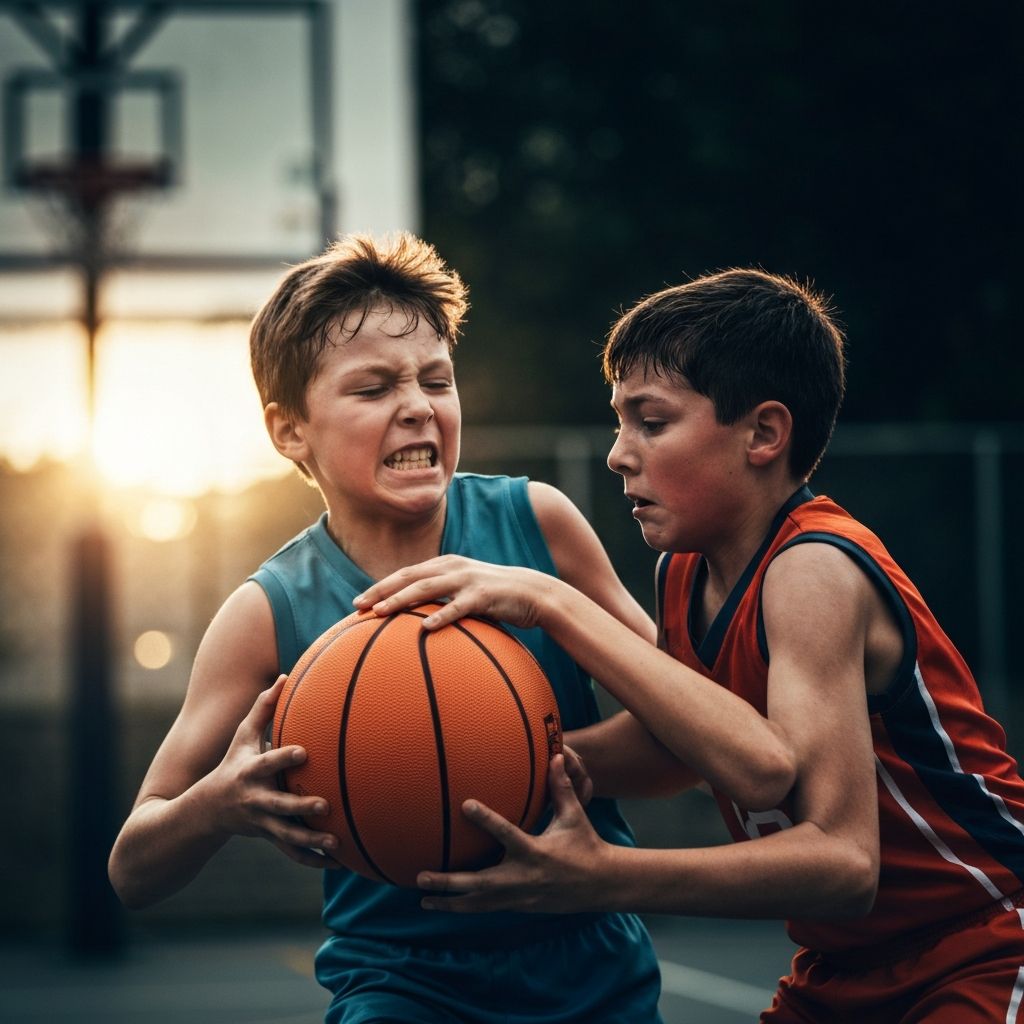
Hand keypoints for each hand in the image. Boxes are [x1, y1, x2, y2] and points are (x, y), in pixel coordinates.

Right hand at [211, 676, 343, 869]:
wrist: (204, 812)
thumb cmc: (231, 765)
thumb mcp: (241, 738)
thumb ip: (262, 708)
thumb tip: (284, 676)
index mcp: (249, 772)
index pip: (267, 763)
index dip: (283, 757)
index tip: (304, 752)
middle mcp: (254, 799)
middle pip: (278, 805)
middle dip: (299, 807)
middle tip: (324, 805)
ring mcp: (261, 822)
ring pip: (287, 835)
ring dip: (311, 841)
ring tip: (335, 842)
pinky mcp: (269, 837)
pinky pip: (292, 853)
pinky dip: (313, 859)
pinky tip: (337, 862)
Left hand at [353, 555, 554, 630]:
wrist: (534, 593)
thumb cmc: (496, 598)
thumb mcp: (466, 593)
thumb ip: (443, 600)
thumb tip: (417, 622)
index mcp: (445, 566)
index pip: (405, 574)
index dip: (380, 586)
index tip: (359, 602)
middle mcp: (452, 568)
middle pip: (409, 577)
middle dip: (381, 590)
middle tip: (357, 606)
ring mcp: (467, 580)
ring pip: (427, 588)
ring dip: (401, 600)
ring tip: (381, 612)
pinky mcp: (483, 595)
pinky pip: (458, 607)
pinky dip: (441, 616)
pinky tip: (425, 628)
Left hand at [416, 755, 609, 912]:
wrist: (601, 885)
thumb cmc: (586, 845)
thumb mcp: (575, 816)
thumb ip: (561, 788)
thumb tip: (555, 757)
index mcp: (536, 852)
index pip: (507, 833)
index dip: (485, 820)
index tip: (465, 805)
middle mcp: (524, 877)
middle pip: (480, 883)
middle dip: (449, 881)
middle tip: (421, 875)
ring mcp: (520, 896)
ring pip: (479, 903)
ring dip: (450, 902)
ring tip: (423, 900)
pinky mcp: (520, 906)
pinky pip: (488, 908)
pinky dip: (466, 907)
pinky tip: (446, 905)